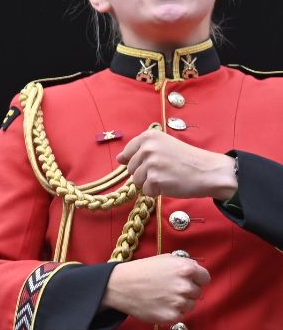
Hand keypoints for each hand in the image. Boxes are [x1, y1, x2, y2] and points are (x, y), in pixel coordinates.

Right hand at [101, 254, 208, 324]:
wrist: (119, 285)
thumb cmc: (141, 270)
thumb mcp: (164, 259)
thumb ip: (184, 264)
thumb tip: (197, 272)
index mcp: (185, 268)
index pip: (205, 278)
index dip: (195, 279)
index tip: (186, 280)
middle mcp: (185, 285)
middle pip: (197, 292)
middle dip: (186, 291)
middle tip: (169, 288)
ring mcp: (178, 303)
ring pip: (190, 305)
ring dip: (180, 302)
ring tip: (162, 297)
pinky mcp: (171, 316)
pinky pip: (180, 315)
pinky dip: (172, 312)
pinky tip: (159, 305)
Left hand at [119, 129, 237, 200]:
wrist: (210, 172)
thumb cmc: (188, 159)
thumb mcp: (164, 146)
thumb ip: (141, 150)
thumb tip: (118, 159)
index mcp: (149, 136)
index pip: (127, 153)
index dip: (139, 161)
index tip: (155, 162)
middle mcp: (147, 148)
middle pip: (131, 169)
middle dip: (146, 173)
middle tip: (166, 170)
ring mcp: (150, 164)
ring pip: (137, 181)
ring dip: (150, 183)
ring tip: (169, 176)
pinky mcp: (154, 180)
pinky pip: (146, 191)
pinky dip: (156, 192)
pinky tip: (171, 184)